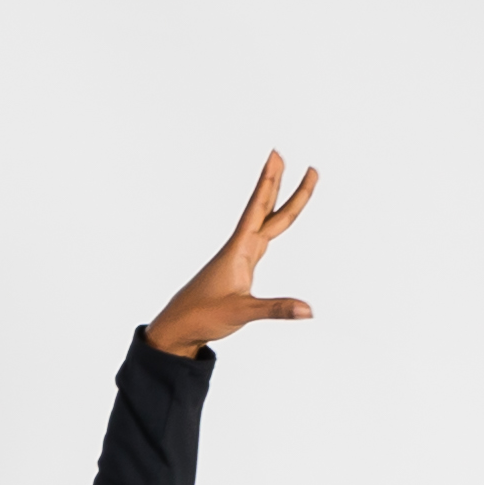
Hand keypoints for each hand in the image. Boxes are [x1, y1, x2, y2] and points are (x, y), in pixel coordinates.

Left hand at [146, 152, 318, 358]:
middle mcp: (239, 249)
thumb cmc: (200, 317)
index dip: (268, 181)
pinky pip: (260, 237)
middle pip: (264, 209)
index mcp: (238, 251)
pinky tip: (273, 221)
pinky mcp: (239, 269)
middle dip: (276, 182)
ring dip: (277, 199)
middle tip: (281, 154)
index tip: (275, 155)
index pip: (258, 208)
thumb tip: (308, 310)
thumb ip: (276, 309)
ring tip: (287, 179)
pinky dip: (271, 224)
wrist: (176, 330)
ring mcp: (239, 258)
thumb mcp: (241, 313)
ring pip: (264, 221)